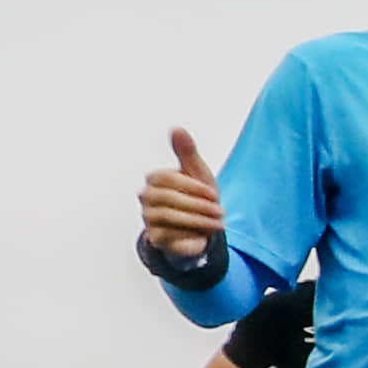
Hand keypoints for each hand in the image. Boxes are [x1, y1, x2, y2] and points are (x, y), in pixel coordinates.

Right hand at [137, 126, 223, 262]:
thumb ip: (187, 151)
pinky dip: (191, 235)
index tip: (213, 193)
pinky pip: (171, 236)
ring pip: (169, 217)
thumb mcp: (197, 172)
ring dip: (198, 220)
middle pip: (168, 198)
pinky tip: (204, 236)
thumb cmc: (198, 196)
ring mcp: (148, 218)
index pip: (166, 178)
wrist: (200, 227)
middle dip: (198, 205)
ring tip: (218, 223)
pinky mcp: (155, 238)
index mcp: (155, 179)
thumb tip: (176, 128)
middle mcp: (146, 198)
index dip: (192, 186)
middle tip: (220, 211)